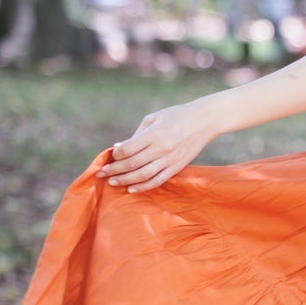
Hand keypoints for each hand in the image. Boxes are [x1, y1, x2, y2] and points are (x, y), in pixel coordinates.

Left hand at [97, 99, 221, 191]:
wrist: (204, 121)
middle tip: (102, 173)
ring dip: (125, 180)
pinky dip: (143, 187)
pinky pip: (157, 181)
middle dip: (114, 170)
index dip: (116, 155)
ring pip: (142, 175)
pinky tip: (132, 189)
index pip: (128, 149)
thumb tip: (119, 148)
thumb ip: (136, 134)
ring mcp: (170, 159)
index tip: (110, 156)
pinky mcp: (177, 167)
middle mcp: (162, 148)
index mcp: (154, 133)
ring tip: (113, 182)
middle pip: (132, 164)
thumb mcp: (154, 118)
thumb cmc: (175, 116)